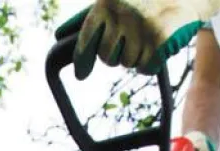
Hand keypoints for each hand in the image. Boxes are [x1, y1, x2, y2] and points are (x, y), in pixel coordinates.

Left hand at [56, 0, 219, 77]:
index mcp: (107, 0)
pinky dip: (152, 63)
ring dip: (138, 55)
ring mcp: (141, 27)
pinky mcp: (159, 40)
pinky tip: (160, 44)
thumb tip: (60, 35)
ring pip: (128, 63)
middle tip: (132, 40)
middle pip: (108, 57)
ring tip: (149, 35)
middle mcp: (122, 13)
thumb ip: (94, 16)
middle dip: (118, 54)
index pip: (87, 36)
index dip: (82, 58)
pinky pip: (146, 68)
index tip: (80, 74)